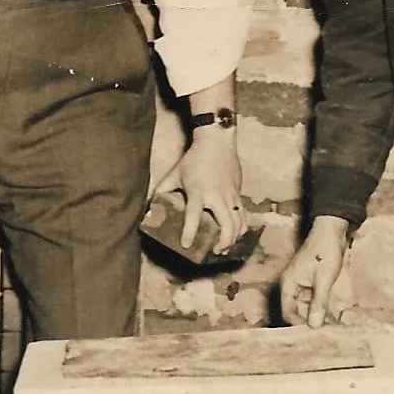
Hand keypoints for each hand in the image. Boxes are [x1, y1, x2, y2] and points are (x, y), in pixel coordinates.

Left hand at [152, 131, 243, 253]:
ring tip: (224, 248)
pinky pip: (244, 215)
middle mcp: (217, 196)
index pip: (193, 215)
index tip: (186, 245)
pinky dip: (241, 228)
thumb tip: (150, 205)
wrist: (217, 141)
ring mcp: (231, 195)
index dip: (189, 231)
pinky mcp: (239, 193)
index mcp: (198, 191)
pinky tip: (236, 235)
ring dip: (233, 239)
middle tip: (214, 252)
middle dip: (223, 242)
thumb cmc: (194, 159)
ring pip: (239, 222)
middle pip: (227, 224)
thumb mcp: (174, 173)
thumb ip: (162, 190)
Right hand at [279, 217, 351, 327]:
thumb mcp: (323, 279)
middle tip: (320, 336)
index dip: (297, 325)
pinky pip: (311, 298)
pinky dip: (318, 306)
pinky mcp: (309, 281)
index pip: (287, 311)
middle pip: (294, 310)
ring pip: (303, 305)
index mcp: (288, 283)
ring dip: (313, 315)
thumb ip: (318, 302)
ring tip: (326, 329)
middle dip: (306, 322)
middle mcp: (291, 284)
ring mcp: (300, 282)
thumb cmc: (325, 251)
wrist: (331, 230)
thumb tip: (313, 325)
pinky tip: (329, 316)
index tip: (311, 336)